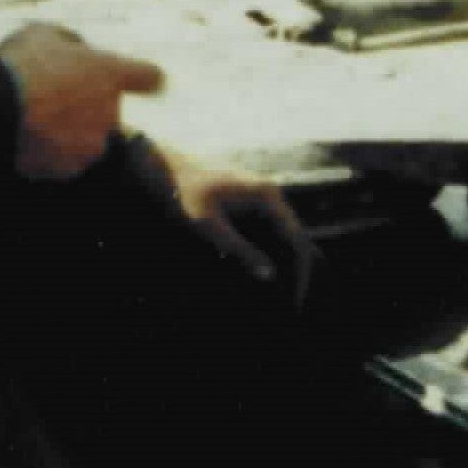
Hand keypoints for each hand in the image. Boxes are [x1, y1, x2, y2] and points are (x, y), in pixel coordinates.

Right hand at [0, 23, 164, 179]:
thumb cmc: (18, 64)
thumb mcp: (43, 34)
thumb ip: (68, 43)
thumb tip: (74, 49)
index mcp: (111, 75)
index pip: (149, 77)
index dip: (144, 77)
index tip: (143, 80)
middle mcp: (110, 114)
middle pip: (108, 111)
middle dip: (87, 106)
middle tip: (52, 97)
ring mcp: (90, 146)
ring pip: (86, 138)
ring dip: (70, 132)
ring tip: (35, 120)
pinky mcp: (67, 169)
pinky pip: (62, 159)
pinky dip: (50, 153)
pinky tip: (27, 139)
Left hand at [166, 155, 314, 297]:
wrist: (167, 164)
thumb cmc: (186, 193)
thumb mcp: (210, 226)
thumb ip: (240, 250)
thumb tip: (269, 276)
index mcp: (267, 197)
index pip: (297, 239)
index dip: (301, 271)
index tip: (295, 299)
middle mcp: (270, 194)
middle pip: (294, 237)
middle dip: (294, 270)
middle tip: (290, 303)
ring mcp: (261, 195)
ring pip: (281, 234)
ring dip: (281, 262)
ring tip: (278, 293)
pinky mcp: (249, 199)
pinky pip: (267, 228)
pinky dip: (268, 251)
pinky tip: (258, 269)